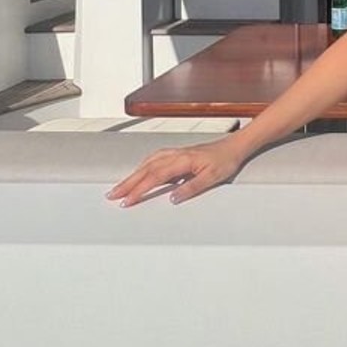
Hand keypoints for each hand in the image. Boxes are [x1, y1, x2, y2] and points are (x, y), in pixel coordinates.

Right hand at [106, 137, 244, 206]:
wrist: (235, 146)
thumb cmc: (225, 160)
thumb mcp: (212, 178)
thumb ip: (192, 188)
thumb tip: (172, 198)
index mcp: (182, 160)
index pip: (155, 177)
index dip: (139, 190)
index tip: (127, 201)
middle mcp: (176, 154)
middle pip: (146, 169)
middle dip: (127, 183)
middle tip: (112, 195)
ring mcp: (176, 152)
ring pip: (148, 163)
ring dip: (132, 174)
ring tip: (120, 187)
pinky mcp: (178, 153)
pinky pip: (154, 158)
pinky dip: (143, 166)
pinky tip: (140, 171)